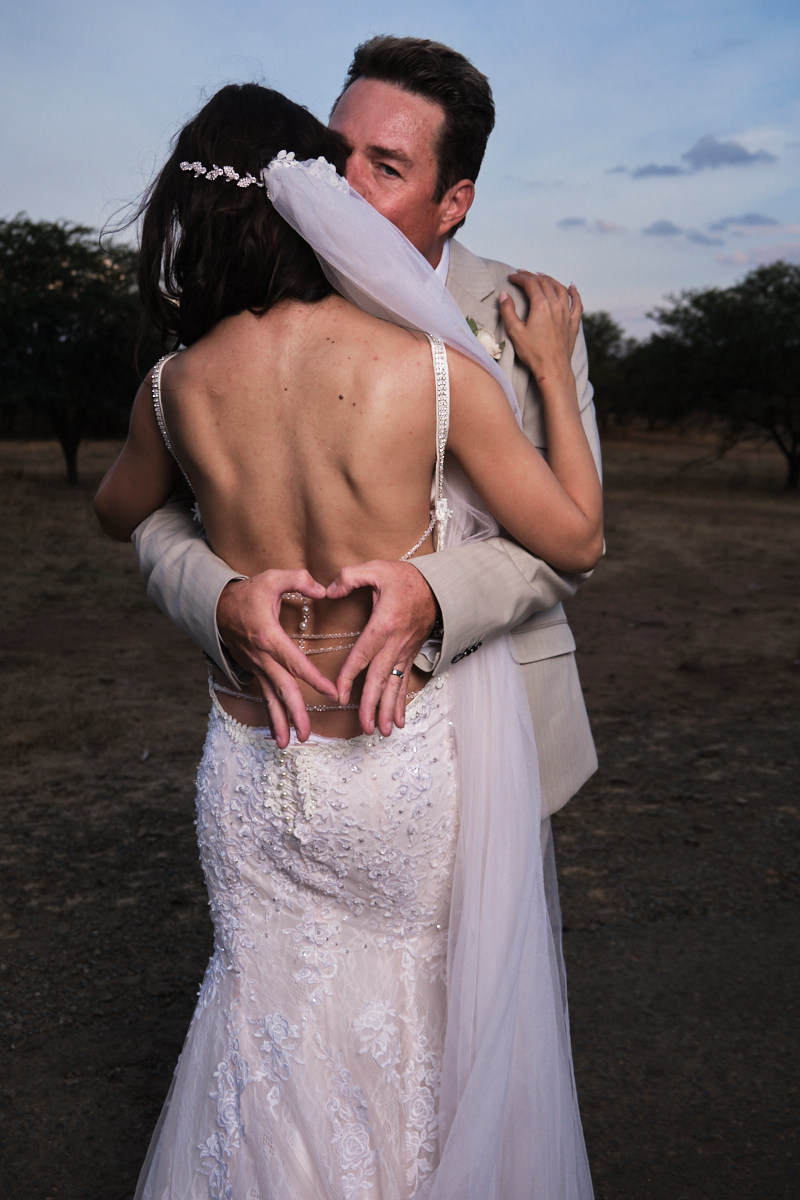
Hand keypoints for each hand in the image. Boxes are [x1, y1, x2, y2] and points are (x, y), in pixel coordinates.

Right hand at [216, 570, 337, 748]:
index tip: (333, 693)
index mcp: (269, 637)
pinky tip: (277, 733)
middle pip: (281, 689)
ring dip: (278, 722)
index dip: (315, 679)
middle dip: (294, 713)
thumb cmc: (249, 592)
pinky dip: (271, 715)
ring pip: (270, 698)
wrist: (217, 606)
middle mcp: (262, 657)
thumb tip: (322, 589)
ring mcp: (257, 666)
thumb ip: (299, 580)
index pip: (295, 662)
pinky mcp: (255, 670)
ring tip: (288, 744)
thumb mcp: (272, 577)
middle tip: (305, 735)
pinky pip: (265, 695)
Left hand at [326, 560, 437, 737]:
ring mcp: (404, 652)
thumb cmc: (404, 578)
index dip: (349, 676)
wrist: (438, 587)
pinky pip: (404, 682)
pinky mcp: (409, 655)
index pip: (363, 655)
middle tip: (366, 727)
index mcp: (384, 624)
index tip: (339, 695)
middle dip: (372, 704)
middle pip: (380, 678)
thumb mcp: (376, 568)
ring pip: (394, 685)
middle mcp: (395, 643)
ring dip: (388, 710)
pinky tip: (398, 721)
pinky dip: (401, 703)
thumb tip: (328, 590)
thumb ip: (350, 577)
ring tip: (381, 731)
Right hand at [499, 271, 582, 387]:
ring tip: (542, 276)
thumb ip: (508, 311)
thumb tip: (504, 295)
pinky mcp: (573, 323)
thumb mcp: (515, 332)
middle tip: (522, 275)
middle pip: (545, 283)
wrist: (553, 369)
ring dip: (550, 280)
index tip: (511, 277)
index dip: (520, 278)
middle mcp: (556, 306)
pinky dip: (574, 293)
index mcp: (541, 306)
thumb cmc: (533, 353)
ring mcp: (567, 314)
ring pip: (560, 289)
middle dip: (532, 276)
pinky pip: (577, 303)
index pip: (530, 284)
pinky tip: (572, 287)